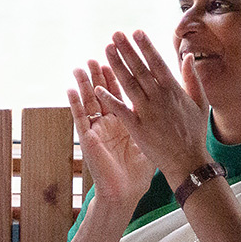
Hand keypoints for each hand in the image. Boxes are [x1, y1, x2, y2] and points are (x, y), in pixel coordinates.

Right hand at [68, 60, 154, 206]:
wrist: (125, 192)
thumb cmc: (138, 172)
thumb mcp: (150, 141)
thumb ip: (156, 121)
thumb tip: (170, 106)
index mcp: (125, 121)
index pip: (124, 92)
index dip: (124, 73)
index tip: (125, 54)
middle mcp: (109, 122)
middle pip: (105, 91)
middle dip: (104, 71)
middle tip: (104, 49)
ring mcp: (97, 129)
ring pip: (90, 100)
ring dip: (86, 82)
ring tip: (83, 64)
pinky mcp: (87, 139)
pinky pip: (79, 118)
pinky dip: (75, 103)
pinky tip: (71, 88)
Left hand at [97, 30, 211, 187]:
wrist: (188, 161)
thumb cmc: (195, 132)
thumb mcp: (200, 102)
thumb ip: (192, 78)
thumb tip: (187, 55)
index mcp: (173, 90)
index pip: (157, 62)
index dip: (145, 46)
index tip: (136, 32)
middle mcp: (159, 98)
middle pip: (139, 69)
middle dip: (127, 50)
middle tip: (115, 34)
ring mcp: (147, 112)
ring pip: (128, 84)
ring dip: (116, 66)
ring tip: (107, 49)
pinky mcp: (137, 128)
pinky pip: (121, 110)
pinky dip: (110, 99)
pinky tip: (98, 87)